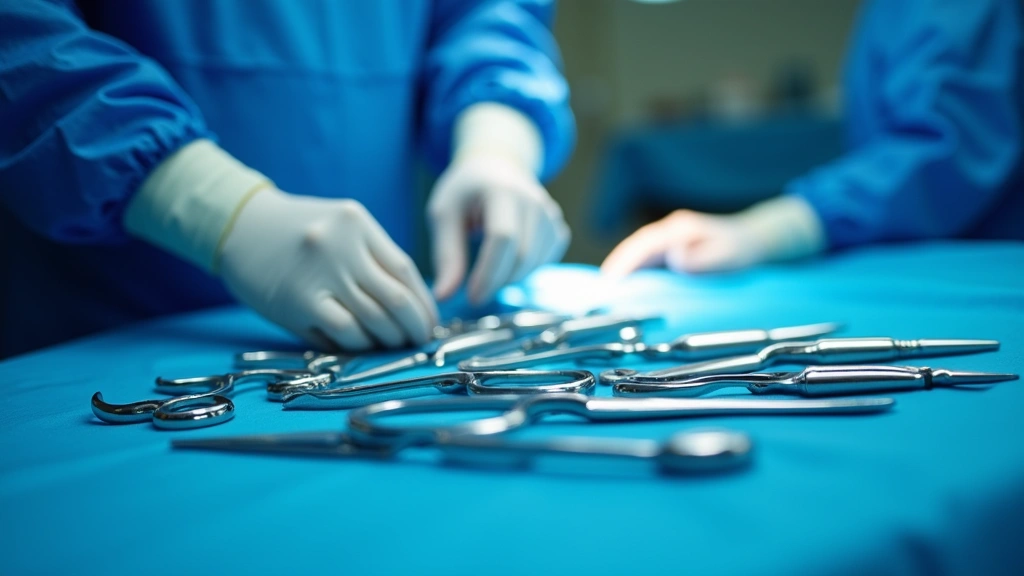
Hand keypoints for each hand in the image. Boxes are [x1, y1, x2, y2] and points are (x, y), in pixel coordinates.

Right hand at [218, 189, 438, 350]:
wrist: (238, 225)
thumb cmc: (295, 230)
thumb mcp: (339, 225)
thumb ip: (372, 255)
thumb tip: (413, 303)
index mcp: (357, 222)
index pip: (406, 270)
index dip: (424, 303)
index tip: (429, 322)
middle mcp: (342, 246)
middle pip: (396, 300)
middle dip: (414, 327)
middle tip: (418, 340)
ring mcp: (320, 275)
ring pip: (374, 321)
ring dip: (389, 340)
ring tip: (391, 344)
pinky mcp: (299, 303)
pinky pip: (345, 333)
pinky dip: (359, 344)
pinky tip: (360, 344)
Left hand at [428, 154, 569, 304]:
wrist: (496, 167)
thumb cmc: (465, 192)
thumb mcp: (444, 215)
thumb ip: (446, 256)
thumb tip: (442, 297)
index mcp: (502, 190)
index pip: (503, 238)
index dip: (489, 273)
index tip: (471, 297)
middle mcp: (534, 200)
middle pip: (522, 256)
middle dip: (497, 281)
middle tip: (475, 290)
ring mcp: (550, 214)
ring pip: (535, 263)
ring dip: (510, 278)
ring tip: (487, 270)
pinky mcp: (558, 228)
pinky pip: (545, 262)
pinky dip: (525, 271)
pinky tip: (507, 260)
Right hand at [601, 210, 761, 275]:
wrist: (753, 241)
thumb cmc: (740, 249)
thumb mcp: (728, 255)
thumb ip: (703, 258)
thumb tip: (675, 259)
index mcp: (679, 229)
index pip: (644, 244)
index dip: (626, 261)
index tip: (612, 278)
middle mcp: (670, 231)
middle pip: (635, 247)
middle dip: (616, 266)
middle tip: (601, 290)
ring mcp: (668, 240)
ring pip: (638, 253)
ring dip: (622, 270)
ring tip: (608, 293)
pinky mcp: (669, 250)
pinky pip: (646, 260)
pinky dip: (633, 272)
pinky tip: (627, 288)